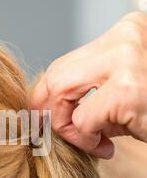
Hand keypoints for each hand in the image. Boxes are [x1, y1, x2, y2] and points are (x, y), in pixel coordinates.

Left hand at [31, 12, 146, 158]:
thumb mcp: (128, 86)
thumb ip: (95, 88)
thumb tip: (49, 107)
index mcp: (126, 31)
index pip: (65, 62)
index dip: (46, 95)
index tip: (46, 118)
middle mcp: (126, 37)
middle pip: (56, 74)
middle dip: (50, 112)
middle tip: (66, 135)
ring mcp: (128, 60)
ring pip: (61, 92)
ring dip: (70, 129)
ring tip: (95, 141)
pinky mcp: (130, 90)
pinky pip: (83, 120)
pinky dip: (87, 140)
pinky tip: (108, 147)